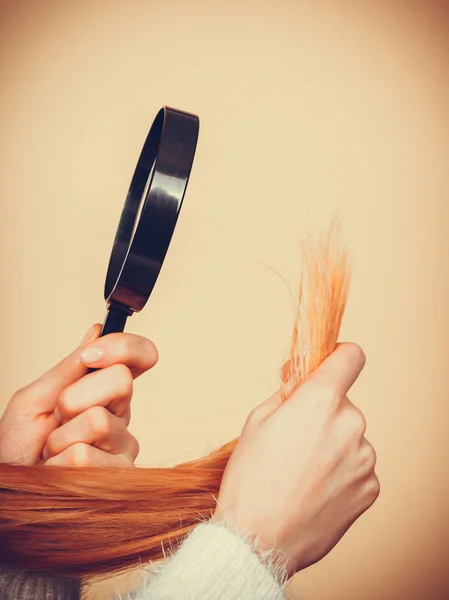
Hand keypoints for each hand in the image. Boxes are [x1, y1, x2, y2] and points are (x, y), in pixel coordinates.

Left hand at [0, 324, 157, 465]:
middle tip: (57, 417)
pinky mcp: (119, 477)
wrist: (12, 487)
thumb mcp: (35, 398)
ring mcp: (123, 446)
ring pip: (98, 420)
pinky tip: (59, 469)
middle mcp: (121, 415)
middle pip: (121, 380)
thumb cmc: (18, 446)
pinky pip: (84, 457)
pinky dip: (58, 462)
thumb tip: (97, 331)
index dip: (124, 347)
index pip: (140, 356)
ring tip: (54, 449)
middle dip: (75, 396)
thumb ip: (68, 367)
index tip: (91, 356)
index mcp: (105, 390)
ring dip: (61, 435)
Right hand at [213, 343, 378, 577]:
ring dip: (333, 445)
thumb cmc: (251, 479)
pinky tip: (315, 490)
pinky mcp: (371, 488)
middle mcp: (351, 423)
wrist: (258, 539)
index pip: (351, 357)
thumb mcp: (257, 420)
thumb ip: (287, 393)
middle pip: (344, 404)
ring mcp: (364, 458)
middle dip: (323, 414)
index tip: (331, 366)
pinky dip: (341, 473)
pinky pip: (357, 467)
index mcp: (320, 400)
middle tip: (295, 440)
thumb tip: (302, 379)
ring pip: (351, 437)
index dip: (339, 356)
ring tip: (302, 472)